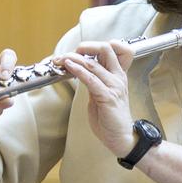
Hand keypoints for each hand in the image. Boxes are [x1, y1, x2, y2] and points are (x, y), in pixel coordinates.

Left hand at [57, 40, 136, 156]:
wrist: (120, 137)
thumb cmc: (111, 118)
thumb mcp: (102, 93)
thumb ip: (95, 80)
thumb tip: (80, 70)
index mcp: (118, 75)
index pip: (117, 49)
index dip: (98, 45)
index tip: (83, 50)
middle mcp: (118, 77)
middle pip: (106, 49)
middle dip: (86, 46)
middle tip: (71, 52)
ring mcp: (114, 86)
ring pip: (93, 64)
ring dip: (73, 58)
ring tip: (61, 59)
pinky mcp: (107, 97)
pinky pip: (90, 79)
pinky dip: (77, 70)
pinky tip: (68, 67)